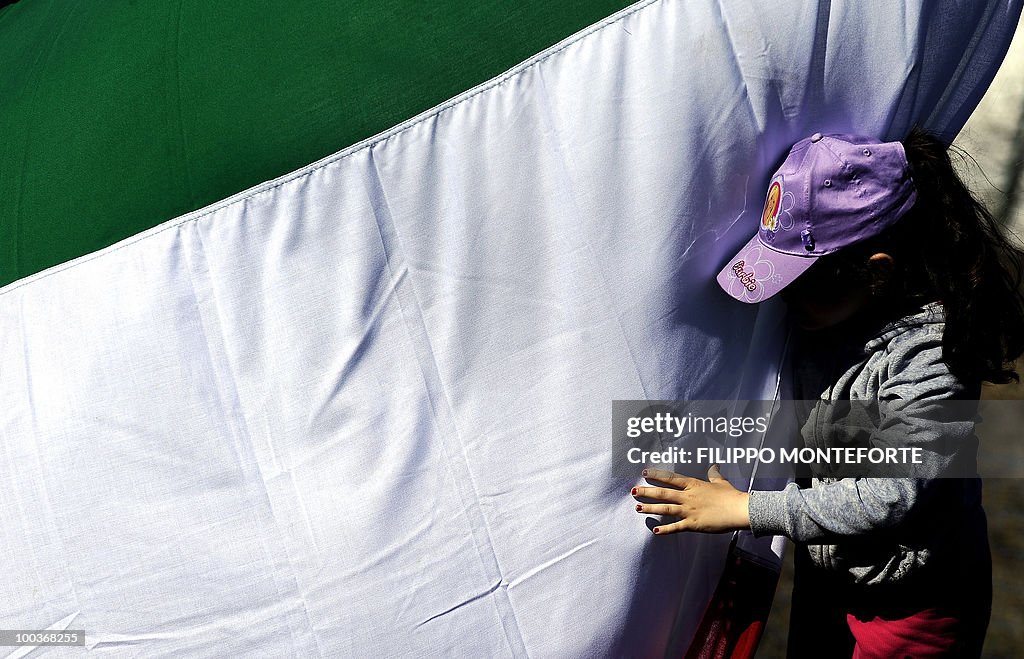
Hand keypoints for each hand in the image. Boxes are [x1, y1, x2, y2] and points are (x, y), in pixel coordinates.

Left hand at [631, 466, 749, 534]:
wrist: (739, 509)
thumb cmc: (731, 495)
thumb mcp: (720, 482)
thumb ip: (714, 474)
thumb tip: (714, 466)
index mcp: (693, 485)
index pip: (670, 478)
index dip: (656, 475)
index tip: (644, 472)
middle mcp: (688, 496)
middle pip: (663, 493)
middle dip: (646, 492)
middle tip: (633, 491)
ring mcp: (689, 510)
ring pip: (666, 508)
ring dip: (651, 508)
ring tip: (638, 508)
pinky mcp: (693, 524)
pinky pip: (676, 527)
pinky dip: (665, 529)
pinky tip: (655, 531)